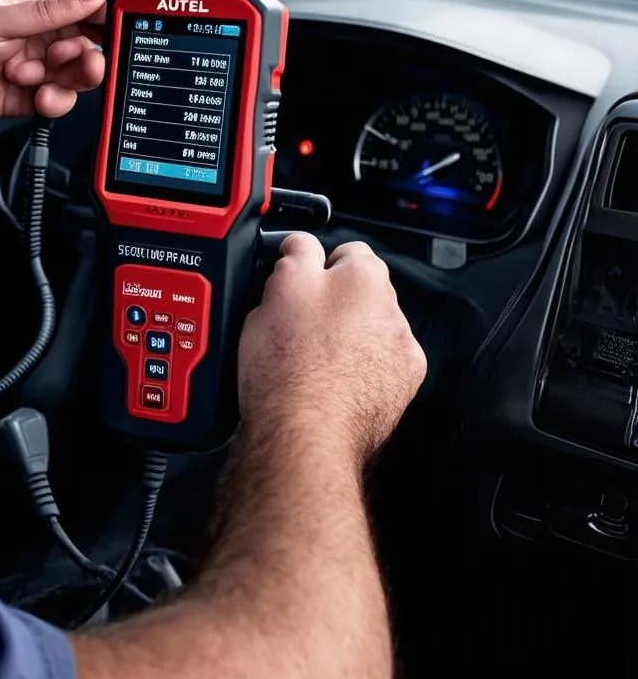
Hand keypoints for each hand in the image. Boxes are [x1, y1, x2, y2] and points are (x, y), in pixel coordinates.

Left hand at [0, 0, 110, 117]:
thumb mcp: (1, 17)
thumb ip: (52, 10)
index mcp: (31, 10)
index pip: (79, 14)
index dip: (100, 24)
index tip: (114, 34)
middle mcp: (33, 40)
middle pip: (81, 51)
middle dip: (84, 58)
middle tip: (76, 60)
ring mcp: (29, 70)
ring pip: (71, 79)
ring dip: (65, 81)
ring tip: (40, 78)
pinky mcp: (22, 98)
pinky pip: (53, 102)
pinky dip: (53, 102)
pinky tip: (40, 96)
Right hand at [238, 235, 425, 464]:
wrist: (306, 434)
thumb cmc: (290, 367)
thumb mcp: (277, 289)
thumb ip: (296, 254)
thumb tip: (301, 244)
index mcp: (364, 277)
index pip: (345, 251)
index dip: (314, 266)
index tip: (297, 284)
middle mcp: (392, 312)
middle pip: (359, 294)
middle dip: (332, 304)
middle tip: (295, 325)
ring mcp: (399, 353)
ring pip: (368, 332)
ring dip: (346, 338)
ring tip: (310, 359)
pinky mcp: (398, 389)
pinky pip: (377, 366)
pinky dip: (358, 370)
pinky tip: (330, 381)